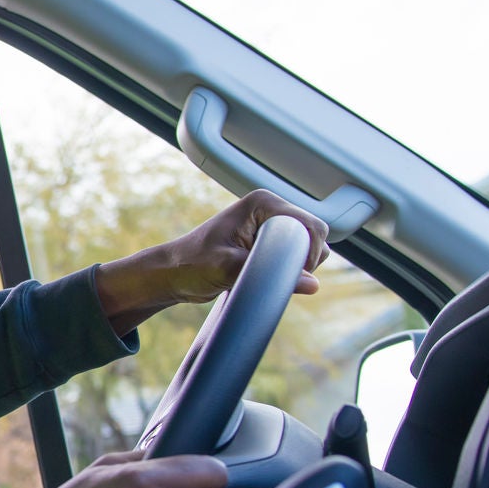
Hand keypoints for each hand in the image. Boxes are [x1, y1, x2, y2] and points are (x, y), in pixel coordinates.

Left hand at [94, 191, 329, 336]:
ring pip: (308, 248)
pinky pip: (296, 257)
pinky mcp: (270, 243)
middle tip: (277, 277)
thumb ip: (267, 272)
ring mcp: (271, 226)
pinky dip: (291, 270)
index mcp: (262, 203)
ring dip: (298, 267)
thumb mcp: (226, 269)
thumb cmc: (192, 264)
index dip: (310, 252)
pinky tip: (268, 278)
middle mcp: (271, 210)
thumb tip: (312, 284)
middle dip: (305, 260)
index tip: (293, 273)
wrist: (174, 274)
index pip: (310, 225)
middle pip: (314, 235)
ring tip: (267, 277)